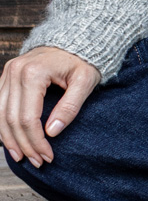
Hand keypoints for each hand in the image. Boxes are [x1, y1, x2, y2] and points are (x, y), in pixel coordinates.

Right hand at [0, 46, 101, 168]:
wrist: (75, 39)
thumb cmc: (83, 60)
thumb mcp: (86, 81)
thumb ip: (70, 106)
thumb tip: (52, 132)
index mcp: (34, 72)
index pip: (28, 118)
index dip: (36, 142)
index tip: (48, 157)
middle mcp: (15, 71)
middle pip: (12, 119)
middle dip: (24, 145)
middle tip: (38, 162)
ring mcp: (8, 72)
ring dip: (9, 139)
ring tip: (22, 156)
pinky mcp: (6, 75)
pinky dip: (1, 125)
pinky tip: (10, 140)